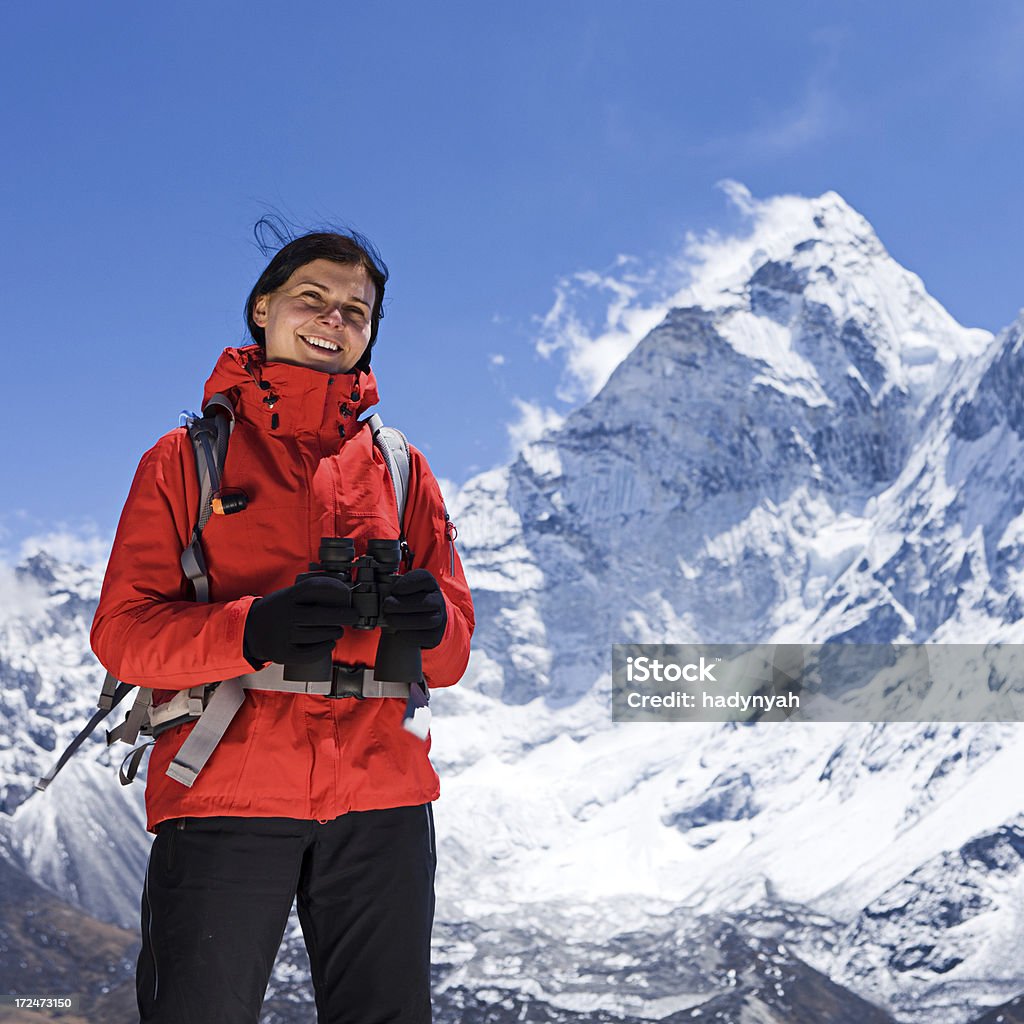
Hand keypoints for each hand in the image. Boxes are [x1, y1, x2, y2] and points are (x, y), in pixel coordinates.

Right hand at [243, 576, 357, 666]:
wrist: (249, 630)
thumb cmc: (276, 611)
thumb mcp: (286, 596)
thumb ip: (308, 595)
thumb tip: (341, 593)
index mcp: (286, 597)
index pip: (313, 588)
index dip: (333, 589)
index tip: (347, 593)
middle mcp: (284, 615)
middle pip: (320, 615)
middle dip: (342, 616)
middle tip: (353, 616)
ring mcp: (282, 635)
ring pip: (317, 634)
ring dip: (334, 632)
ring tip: (338, 630)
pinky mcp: (282, 653)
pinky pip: (309, 653)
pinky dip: (324, 648)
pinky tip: (330, 643)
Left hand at [382, 569, 446, 649]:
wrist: (409, 621)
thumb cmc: (403, 603)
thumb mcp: (399, 592)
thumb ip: (392, 590)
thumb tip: (381, 594)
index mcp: (429, 584)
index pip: (425, 579)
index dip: (409, 583)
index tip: (394, 589)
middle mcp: (438, 600)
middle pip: (426, 602)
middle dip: (402, 605)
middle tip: (386, 606)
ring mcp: (440, 618)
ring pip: (428, 621)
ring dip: (404, 621)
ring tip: (389, 619)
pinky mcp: (436, 635)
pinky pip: (426, 637)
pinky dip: (410, 635)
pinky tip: (398, 632)